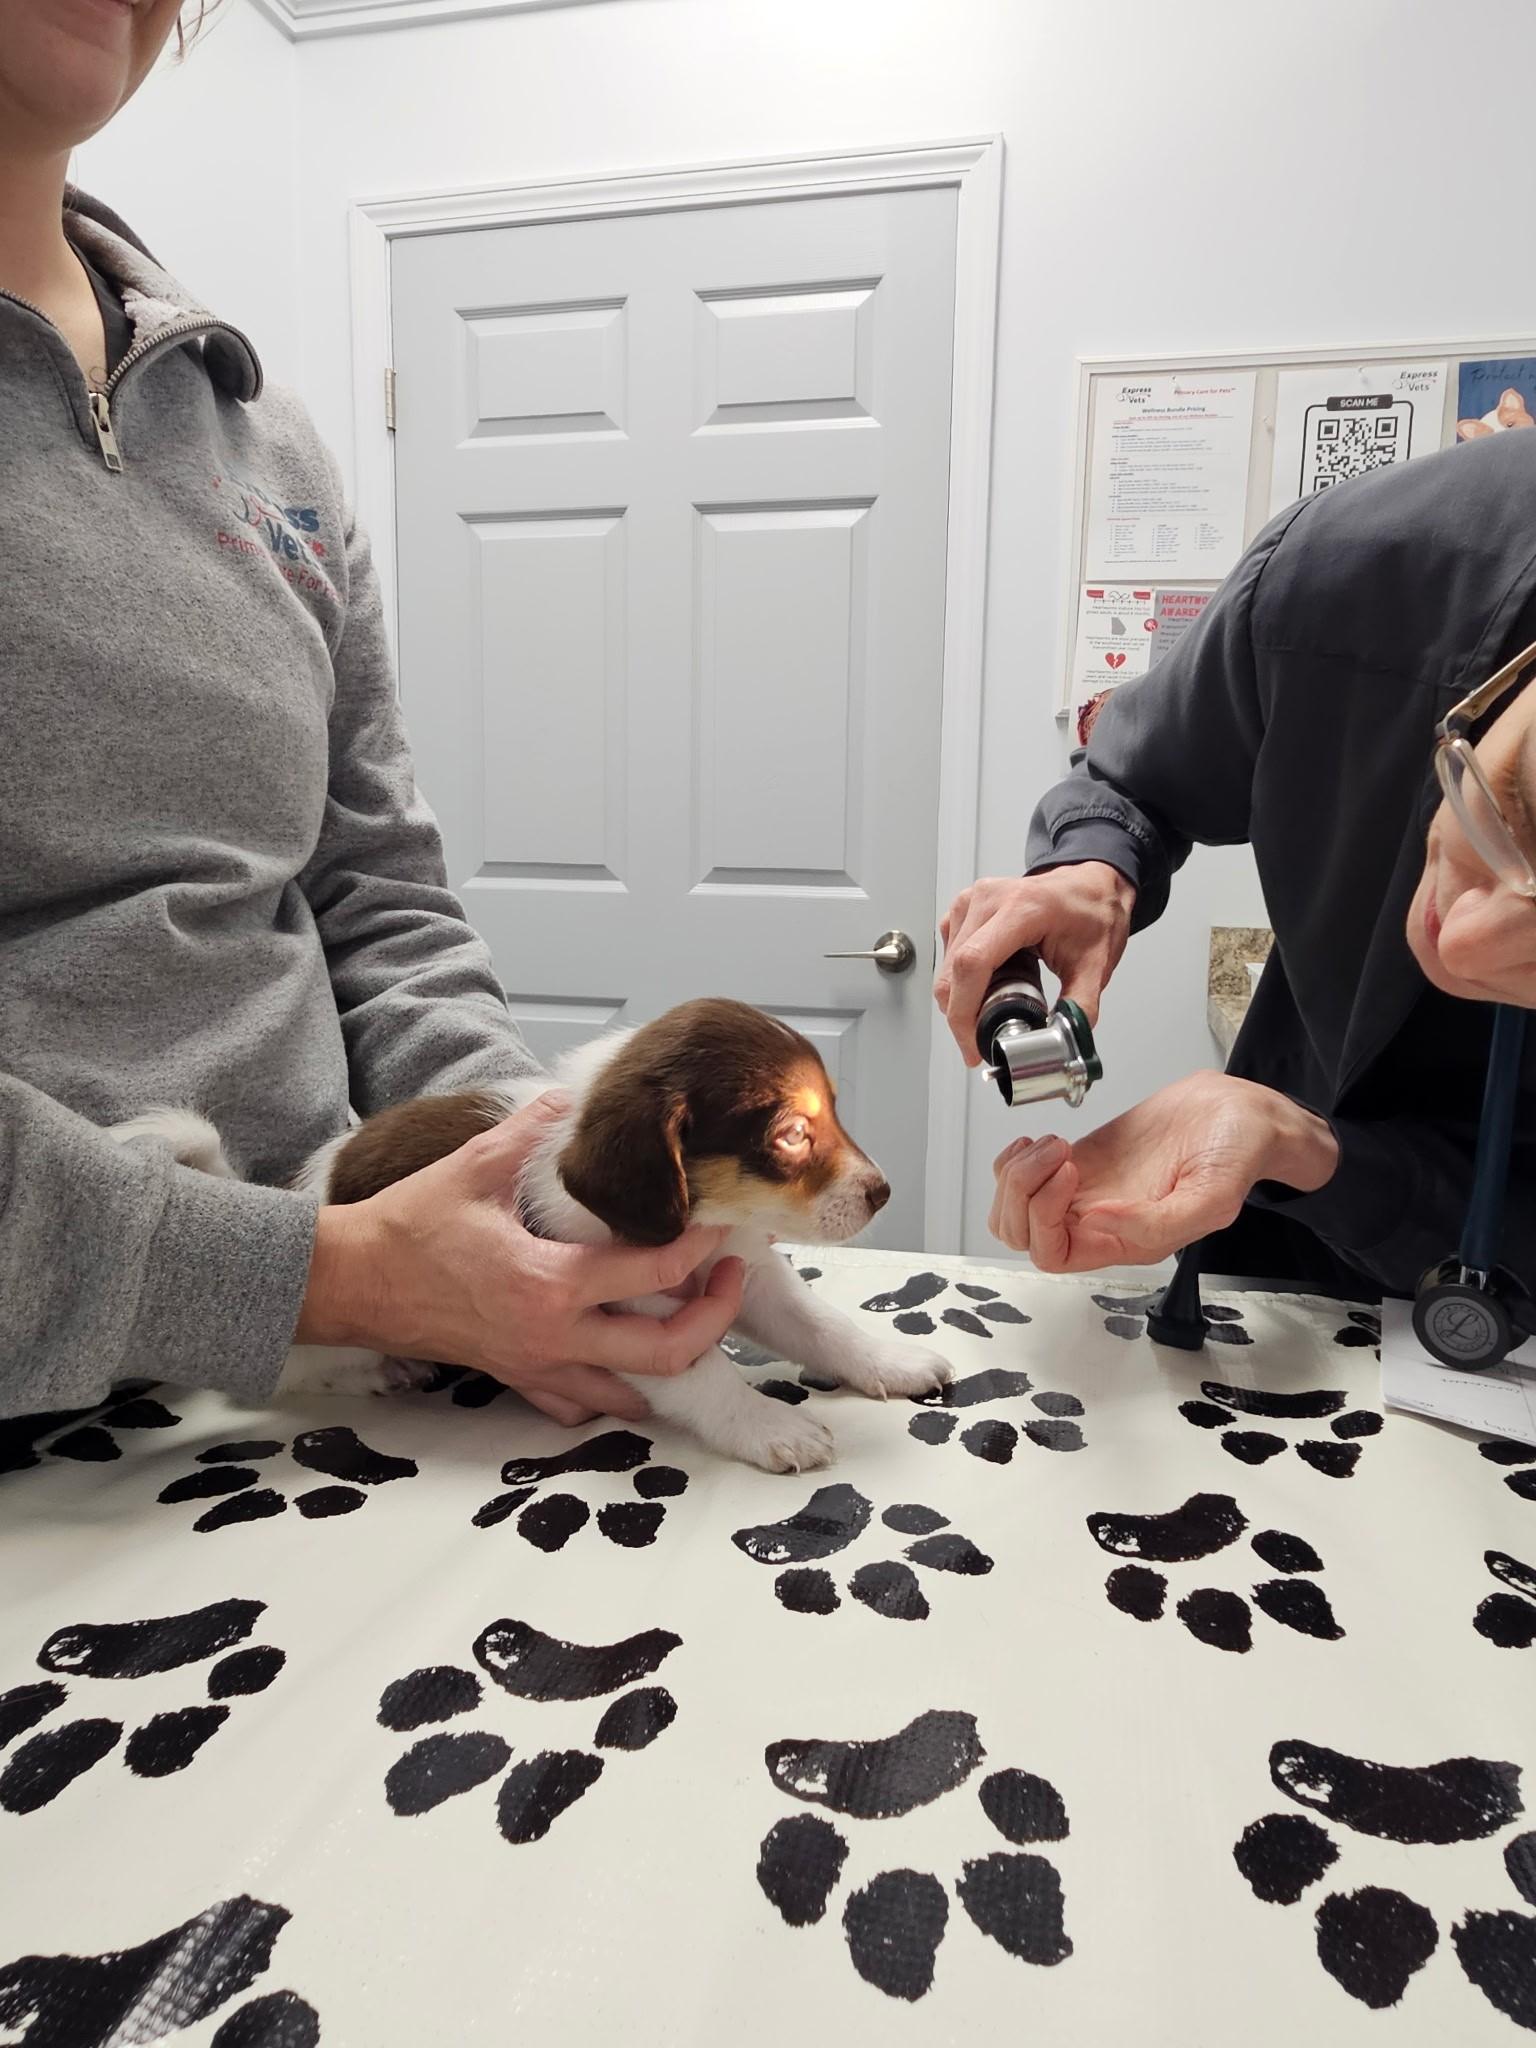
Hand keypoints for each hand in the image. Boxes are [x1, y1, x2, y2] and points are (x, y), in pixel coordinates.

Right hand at [296, 1094, 745, 1426]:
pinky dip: (613, 1390)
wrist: (349, 1282)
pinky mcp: (515, 1377)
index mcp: (549, 1280)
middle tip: (728, 1279)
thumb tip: (567, 1095)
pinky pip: (580, 1405)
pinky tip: (624, 1359)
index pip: (656, 1270)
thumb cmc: (406, 1225)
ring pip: (631, 1391)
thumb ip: (529, 1129)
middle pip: (666, 1351)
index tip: (720, 1221)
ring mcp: (535, 1365)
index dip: (702, 1246)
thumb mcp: (472, 1167)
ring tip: (690, 1317)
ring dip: (671, 1360)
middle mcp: (552, 1334)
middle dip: (713, 1318)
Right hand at [934, 863, 1135, 1061]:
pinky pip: (947, 956)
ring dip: (960, 999)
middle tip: (983, 1040)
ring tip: (996, 1003)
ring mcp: (971, 901)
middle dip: (961, 1016)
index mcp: (1022, 908)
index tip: (973, 1043)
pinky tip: (986, 983)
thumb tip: (1061, 1042)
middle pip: (953, 971)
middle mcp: (989, 899)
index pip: (973, 963)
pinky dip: (959, 981)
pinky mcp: (962, 908)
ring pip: (946, 967)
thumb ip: (1080, 1007)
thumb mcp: (1095, 964)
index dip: (964, 1011)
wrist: (1088, 885)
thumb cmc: (1091, 912)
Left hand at [987, 1072, 1338, 1271]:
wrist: (1238, 1114)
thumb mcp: (1212, 1197)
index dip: (1044, 1219)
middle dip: (1021, 1192)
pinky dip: (1017, 1157)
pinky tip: (1042, 1141)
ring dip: (1016, 1173)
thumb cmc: (1235, 1156)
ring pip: (1016, 1205)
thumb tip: (1095, 1223)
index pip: (1053, 1254)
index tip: (1070, 1173)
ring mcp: (1084, 1191)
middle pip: (1022, 1233)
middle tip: (1057, 1153)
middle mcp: (1099, 1223)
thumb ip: (1157, 1222)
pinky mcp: (1080, 1160)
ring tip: (1054, 1143)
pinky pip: (1024, 1174)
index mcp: (1127, 1243)